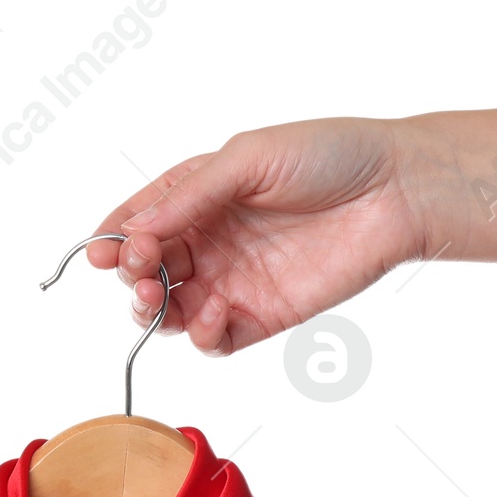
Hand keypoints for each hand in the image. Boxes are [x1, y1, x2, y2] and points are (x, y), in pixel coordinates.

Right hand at [88, 118, 431, 353]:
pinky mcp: (260, 317)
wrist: (395, 190)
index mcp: (199, 197)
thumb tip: (136, 228)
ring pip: (171, 312)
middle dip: (131, 275)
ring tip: (160, 298)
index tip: (101, 252)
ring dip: (154, 310)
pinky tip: (213, 312)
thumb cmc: (330, 156)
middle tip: (137, 271)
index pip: (140, 223)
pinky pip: (213, 341)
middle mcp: (210, 241)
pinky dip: (200, 335)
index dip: (113, 240)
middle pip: (147, 272)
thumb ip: (190, 195)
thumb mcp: (248, 158)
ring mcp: (232, 282)